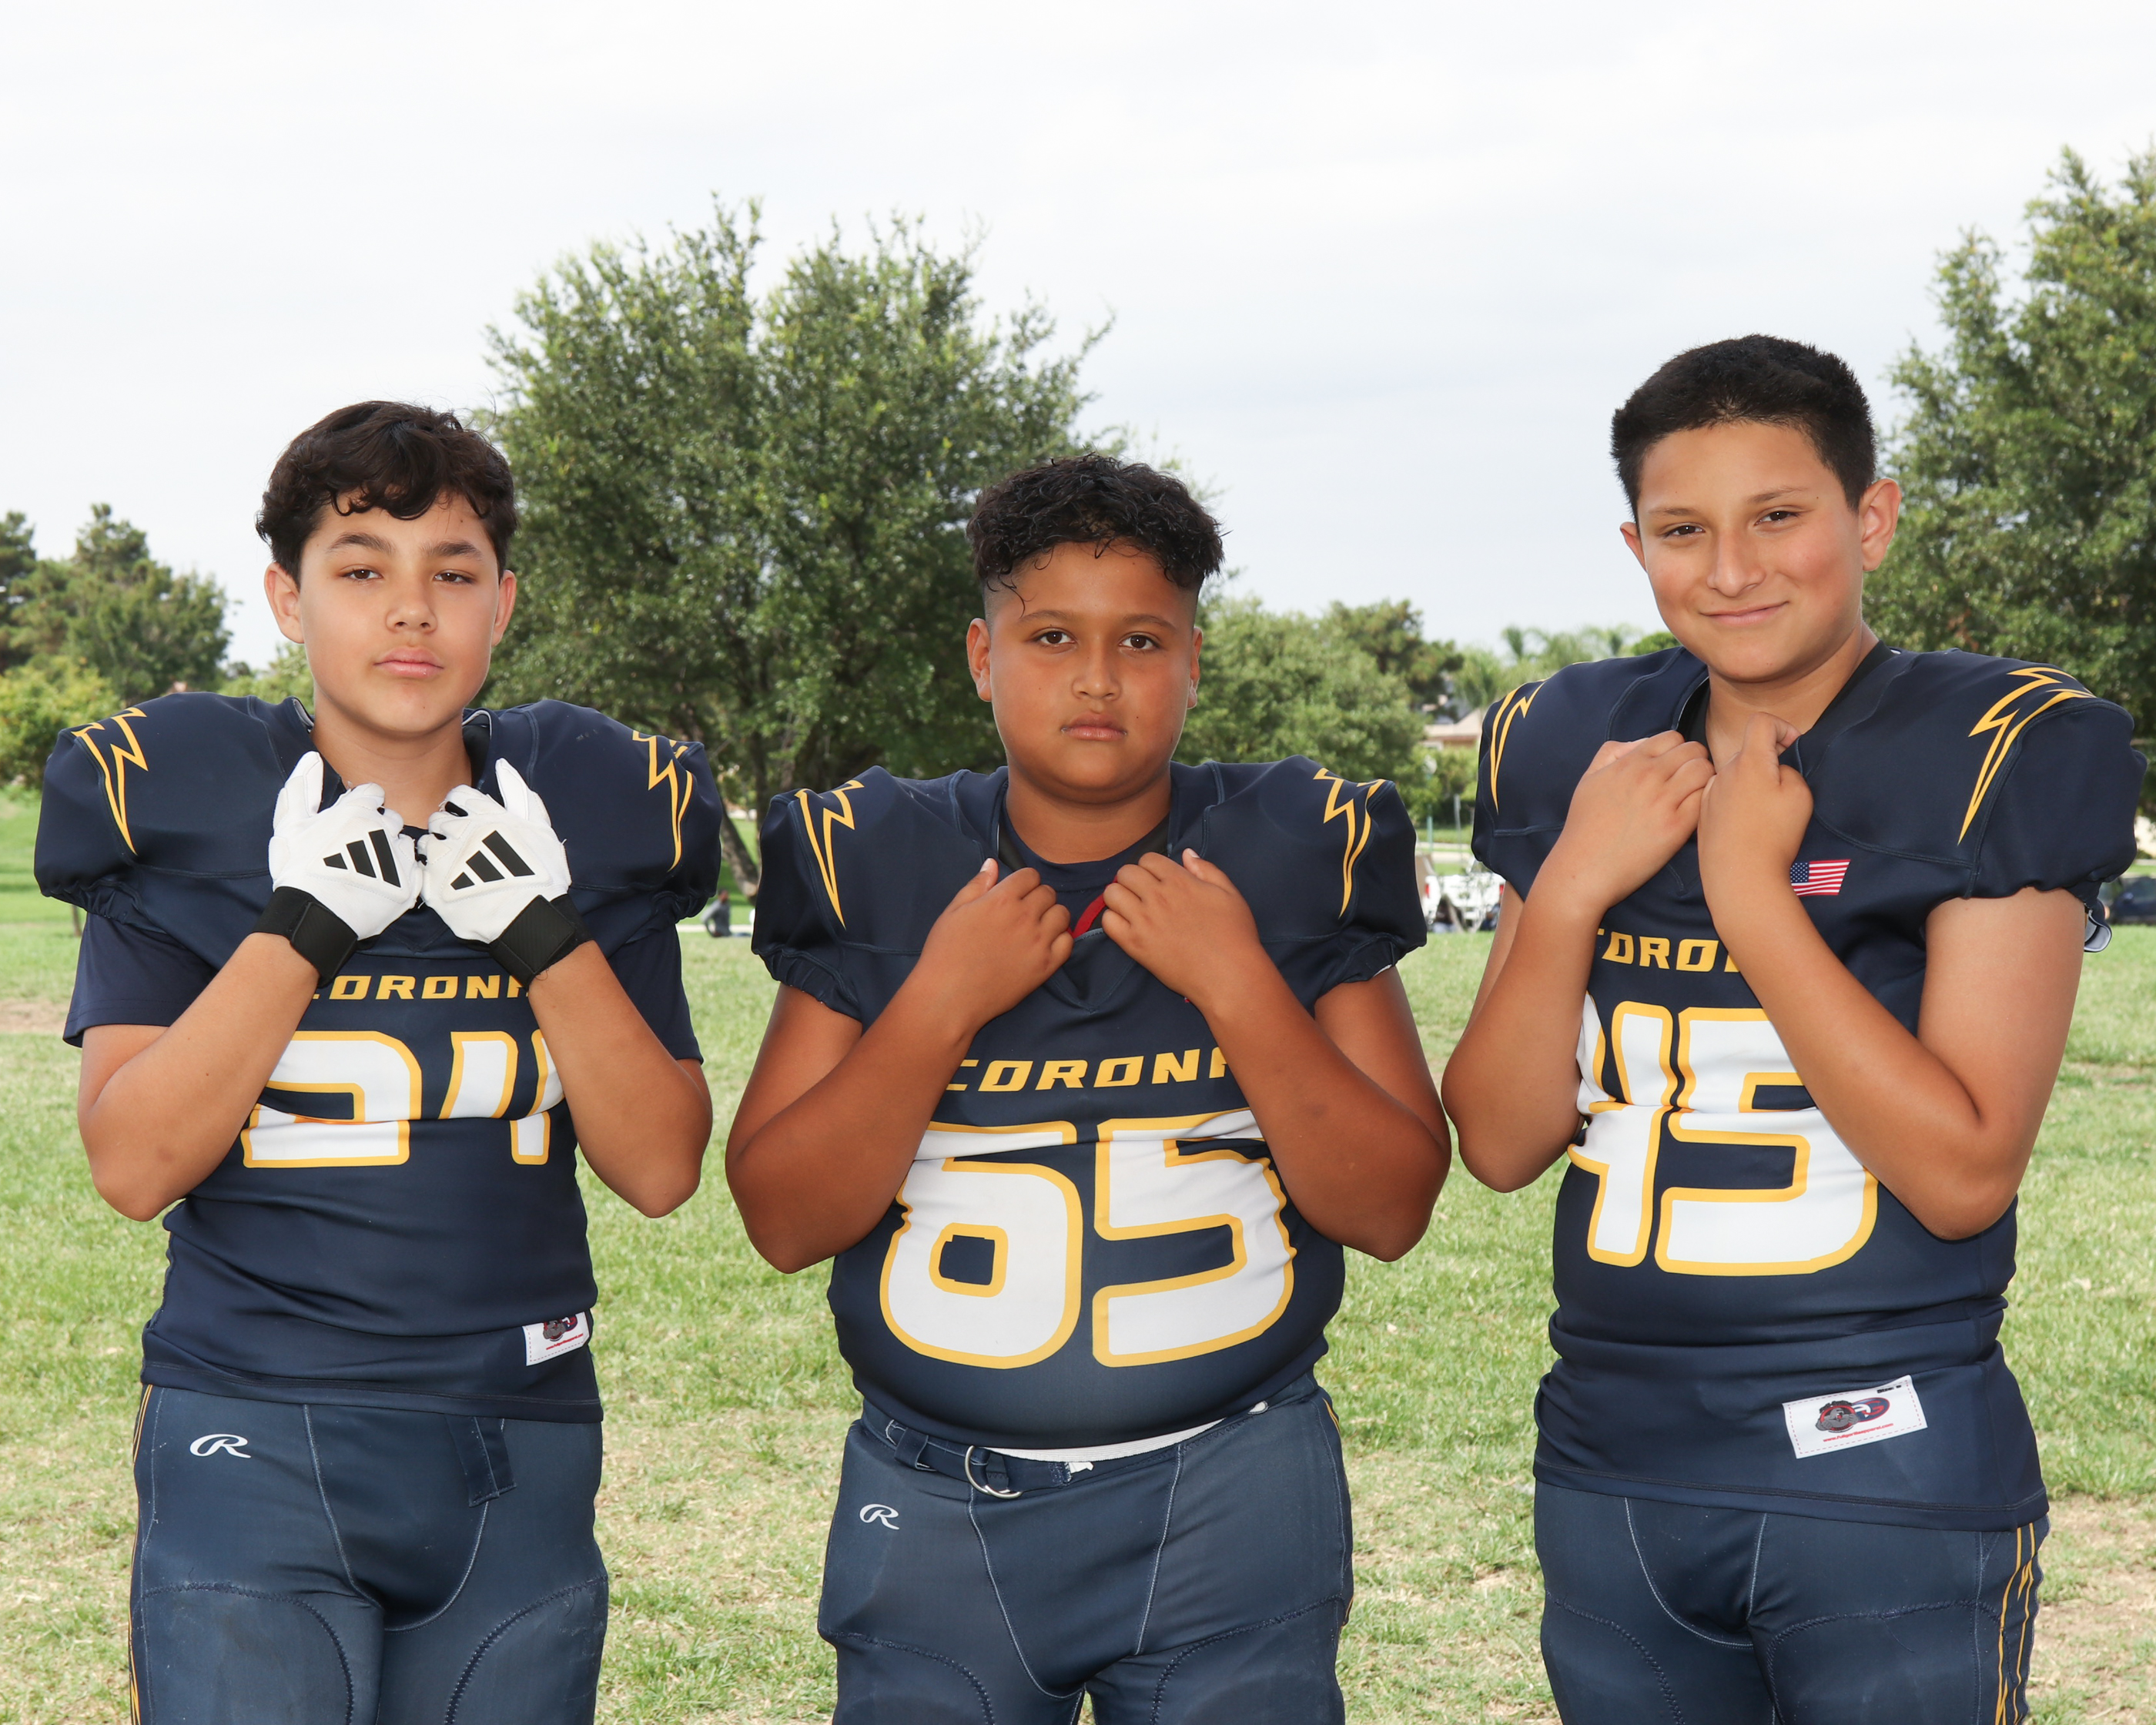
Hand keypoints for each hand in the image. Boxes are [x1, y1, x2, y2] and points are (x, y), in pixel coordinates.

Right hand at [266, 752, 418, 940]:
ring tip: (367, 870)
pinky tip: (381, 884)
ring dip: (390, 852)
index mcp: (359, 810)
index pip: (373, 794)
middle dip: (377, 830)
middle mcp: (385, 828)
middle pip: (390, 819)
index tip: (349, 824)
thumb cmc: (299, 868)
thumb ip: (302, 787)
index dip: (360, 808)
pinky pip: (415, 870)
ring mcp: (400, 856)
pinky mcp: (411, 883)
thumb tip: (311, 756)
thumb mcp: (291, 823)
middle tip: (354, 852)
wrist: (313, 915)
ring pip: (403, 844)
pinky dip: (402, 875)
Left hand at [420, 761, 574, 944]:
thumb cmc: (542, 874)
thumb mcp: (540, 828)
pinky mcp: (435, 886)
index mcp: (485, 815)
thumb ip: (520, 794)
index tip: (466, 816)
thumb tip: (503, 766)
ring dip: (437, 850)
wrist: (531, 918)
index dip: (461, 805)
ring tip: (453, 865)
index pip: (458, 796)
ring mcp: (445, 859)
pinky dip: (431, 875)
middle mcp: (461, 831)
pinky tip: (447, 882)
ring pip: (427, 844)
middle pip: (439, 818)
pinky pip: (422, 873)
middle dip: (447, 827)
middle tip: (461, 843)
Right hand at [903, 860, 1072, 1038]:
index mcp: (1001, 899)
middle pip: (1048, 893)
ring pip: (1062, 915)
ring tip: (1036, 927)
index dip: (1023, 882)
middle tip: (1023, 912)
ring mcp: (1038, 942)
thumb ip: (977, 885)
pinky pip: (1068, 942)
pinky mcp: (1046, 966)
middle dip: (1037, 897)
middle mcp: (1024, 916)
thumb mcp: (953, 911)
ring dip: (1051, 916)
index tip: (1016, 893)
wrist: (949, 997)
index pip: (1030, 875)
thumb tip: (993, 864)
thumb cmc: (945, 953)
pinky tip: (1043, 944)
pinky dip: (1060, 940)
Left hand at [1099, 850, 1267, 1007]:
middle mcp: (1158, 896)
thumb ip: (1206, 869)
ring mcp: (1144, 921)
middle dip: (1132, 879)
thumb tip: (1186, 853)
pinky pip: (1108, 922)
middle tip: (1141, 893)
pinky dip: (1114, 920)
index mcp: (1180, 881)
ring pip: (1112, 894)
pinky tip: (1128, 926)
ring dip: (1119, 897)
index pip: (1148, 859)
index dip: (1151, 867)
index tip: (1157, 880)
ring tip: (1131, 908)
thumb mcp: (1229, 893)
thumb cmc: (1234, 935)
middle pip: (1126, 873)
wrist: (1228, 975)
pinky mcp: (1134, 945)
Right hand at [1536, 731, 1713, 919]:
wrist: (1584, 868)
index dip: (1677, 750)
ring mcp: (1663, 801)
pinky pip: (1704, 799)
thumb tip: (1640, 744)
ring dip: (1704, 780)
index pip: (1672, 737)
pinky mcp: (1676, 827)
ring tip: (1693, 797)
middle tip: (1689, 783)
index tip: (1674, 768)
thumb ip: (1611, 753)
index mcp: (1629, 763)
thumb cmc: (1585, 827)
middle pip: (1694, 750)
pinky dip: (1704, 803)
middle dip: (1695, 762)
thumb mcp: (1589, 780)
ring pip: (1704, 770)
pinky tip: (1692, 815)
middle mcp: (1648, 777)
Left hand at [1697, 712, 1809, 914]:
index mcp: (1748, 762)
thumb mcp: (1799, 795)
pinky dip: (1735, 799)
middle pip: (1747, 751)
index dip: (1782, 727)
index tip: (1792, 747)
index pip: (1760, 722)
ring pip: (1733, 774)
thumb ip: (1788, 770)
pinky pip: (1721, 795)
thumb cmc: (1773, 836)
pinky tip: (1745, 824)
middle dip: (1768, 761)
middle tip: (1782, 788)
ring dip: (1750, 782)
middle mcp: (1723, 772)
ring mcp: (1708, 792)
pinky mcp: (1701, 813)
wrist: (1739, 876)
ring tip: (1764, 811)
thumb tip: (1775, 768)